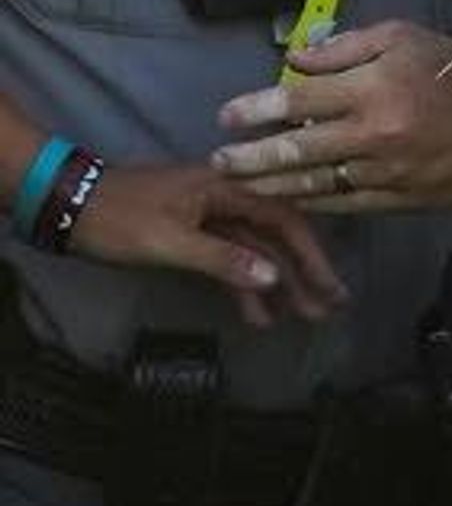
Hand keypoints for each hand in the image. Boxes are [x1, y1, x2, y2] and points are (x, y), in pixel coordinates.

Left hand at [68, 160, 343, 329]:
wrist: (68, 204)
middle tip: (327, 308)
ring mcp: (211, 217)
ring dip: (276, 284)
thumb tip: (273, 277)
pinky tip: (257, 313)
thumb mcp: (169, 241)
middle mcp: (228, 198)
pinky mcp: (194, 234)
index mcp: (229, 189)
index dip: (311, 255)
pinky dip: (243, 285)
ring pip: (255, 251)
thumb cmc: (120, 218)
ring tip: (299, 317)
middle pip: (277, 236)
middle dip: (303, 273)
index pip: (286, 220)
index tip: (330, 287)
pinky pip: (230, 260)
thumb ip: (222, 259)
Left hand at [209, 20, 451, 213]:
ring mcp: (390, 171)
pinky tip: (293, 198)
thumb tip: (292, 60)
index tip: (226, 116)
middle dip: (248, 157)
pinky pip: (346, 205)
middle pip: (296, 149)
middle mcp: (377, 133)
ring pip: (315, 183)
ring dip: (272, 185)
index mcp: (376, 87)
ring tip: (243, 184)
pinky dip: (314, 202)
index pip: (298, 99)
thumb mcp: (403, 38)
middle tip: (218, 161)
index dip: (255, 108)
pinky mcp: (405, 199)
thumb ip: (344, 48)